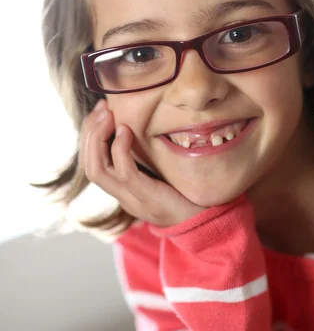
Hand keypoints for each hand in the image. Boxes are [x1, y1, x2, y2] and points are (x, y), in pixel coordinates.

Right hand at [79, 100, 205, 226]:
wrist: (207, 223)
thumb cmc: (188, 193)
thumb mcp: (163, 171)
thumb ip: (150, 156)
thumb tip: (144, 124)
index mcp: (123, 190)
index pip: (91, 163)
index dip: (90, 135)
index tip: (101, 109)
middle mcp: (123, 196)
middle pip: (89, 165)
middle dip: (90, 132)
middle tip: (101, 108)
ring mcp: (133, 199)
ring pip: (97, 171)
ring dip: (97, 138)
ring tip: (108, 115)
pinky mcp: (148, 198)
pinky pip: (125, 173)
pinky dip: (120, 149)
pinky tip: (125, 131)